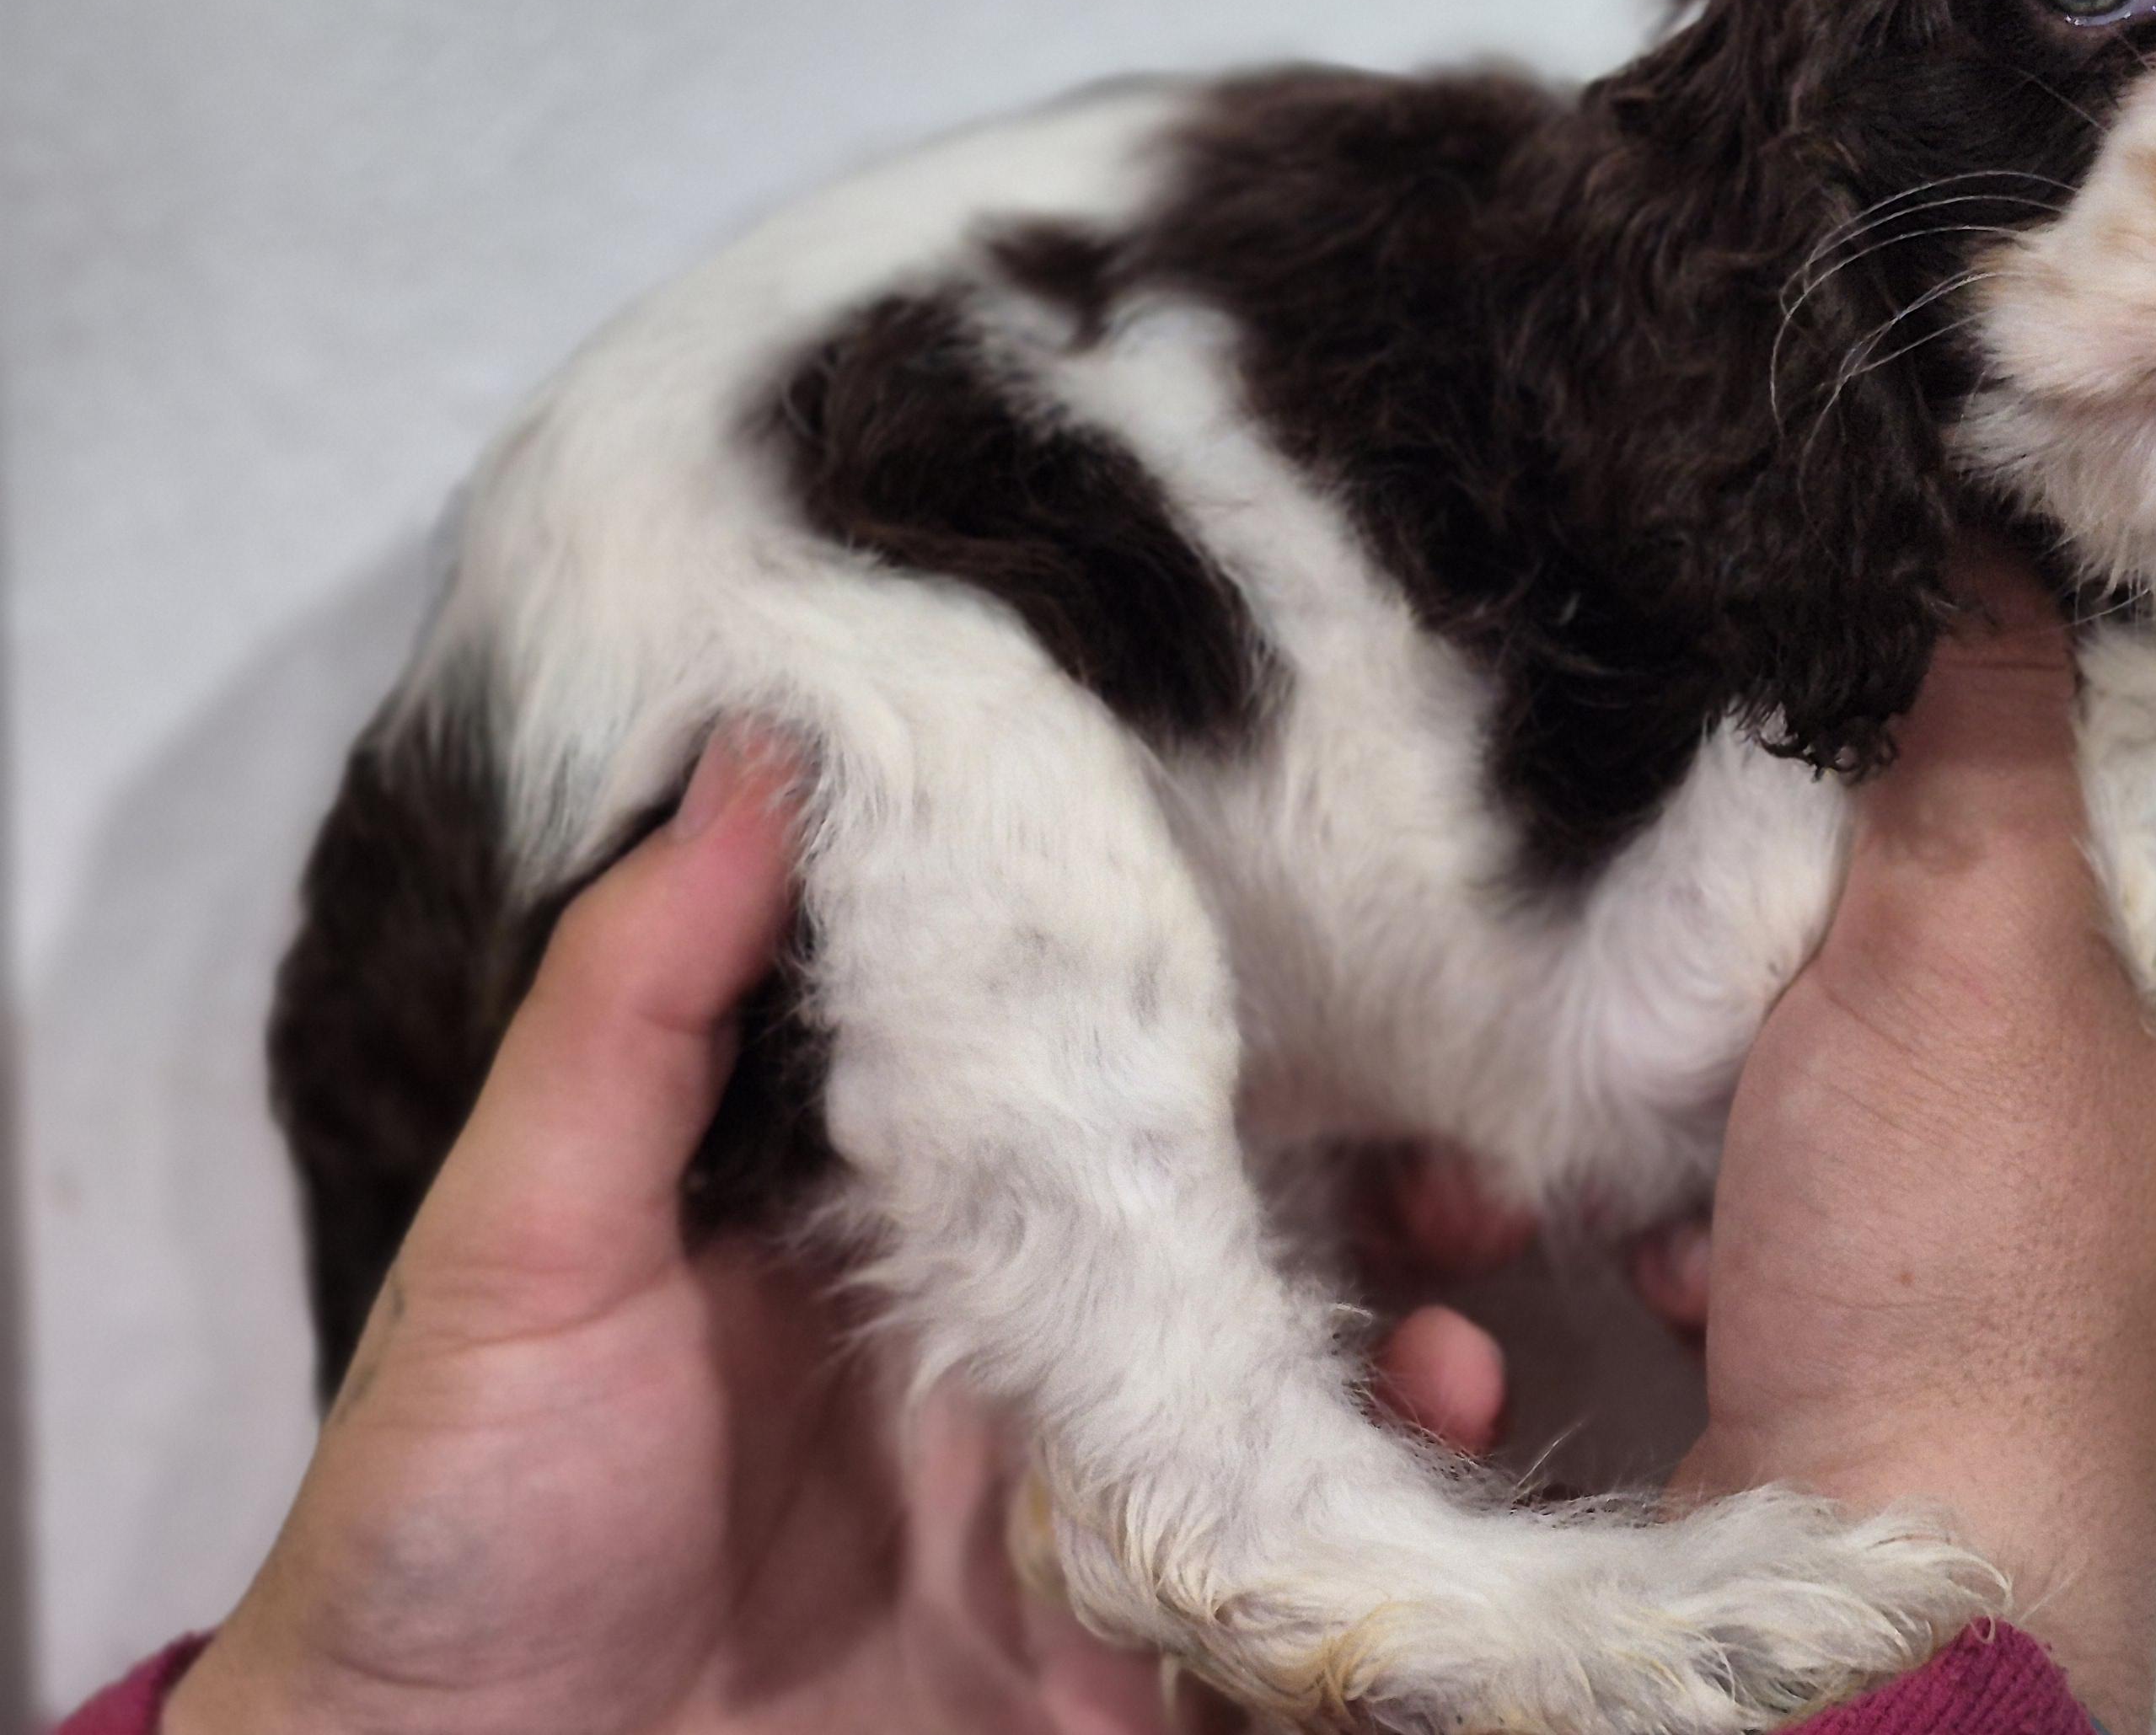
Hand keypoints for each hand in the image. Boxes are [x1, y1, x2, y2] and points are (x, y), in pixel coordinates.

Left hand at [170, 731, 1512, 1734]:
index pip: (1080, 1073)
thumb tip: (763, 743)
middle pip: (1232, 1226)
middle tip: (1473, 1158)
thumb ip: (635, 1002)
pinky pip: (1264, 1587)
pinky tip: (1419, 1475)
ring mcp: (1059, 1501)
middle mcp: (1000, 1340)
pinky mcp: (1097, 1661)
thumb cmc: (451, 1512)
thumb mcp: (517, 1239)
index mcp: (883, 1217)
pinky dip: (1370, 1536)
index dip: (1225, 1003)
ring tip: (1459, 1335)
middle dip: (1381, 1179)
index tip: (1356, 940)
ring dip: (1405, 1350)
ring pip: (1283, 1394)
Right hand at [1657, 544, 2155, 1734]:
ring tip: (1644, 1118)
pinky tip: (1644, 1238)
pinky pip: (1747, 1180)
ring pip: (1810, 1042)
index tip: (1818, 636)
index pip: (2107, 770)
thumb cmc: (1968, 1254)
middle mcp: (2124, 1122)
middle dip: (1783, 900)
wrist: (1872, 1592)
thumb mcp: (1983, 937)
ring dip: (1697, 1061)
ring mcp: (1981, 1236)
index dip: (1966, 687)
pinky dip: (1680, 1191)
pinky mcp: (1852, 1325)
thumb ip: (1980, 709)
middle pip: (1932, 904)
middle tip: (1689, 886)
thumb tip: (1970, 496)